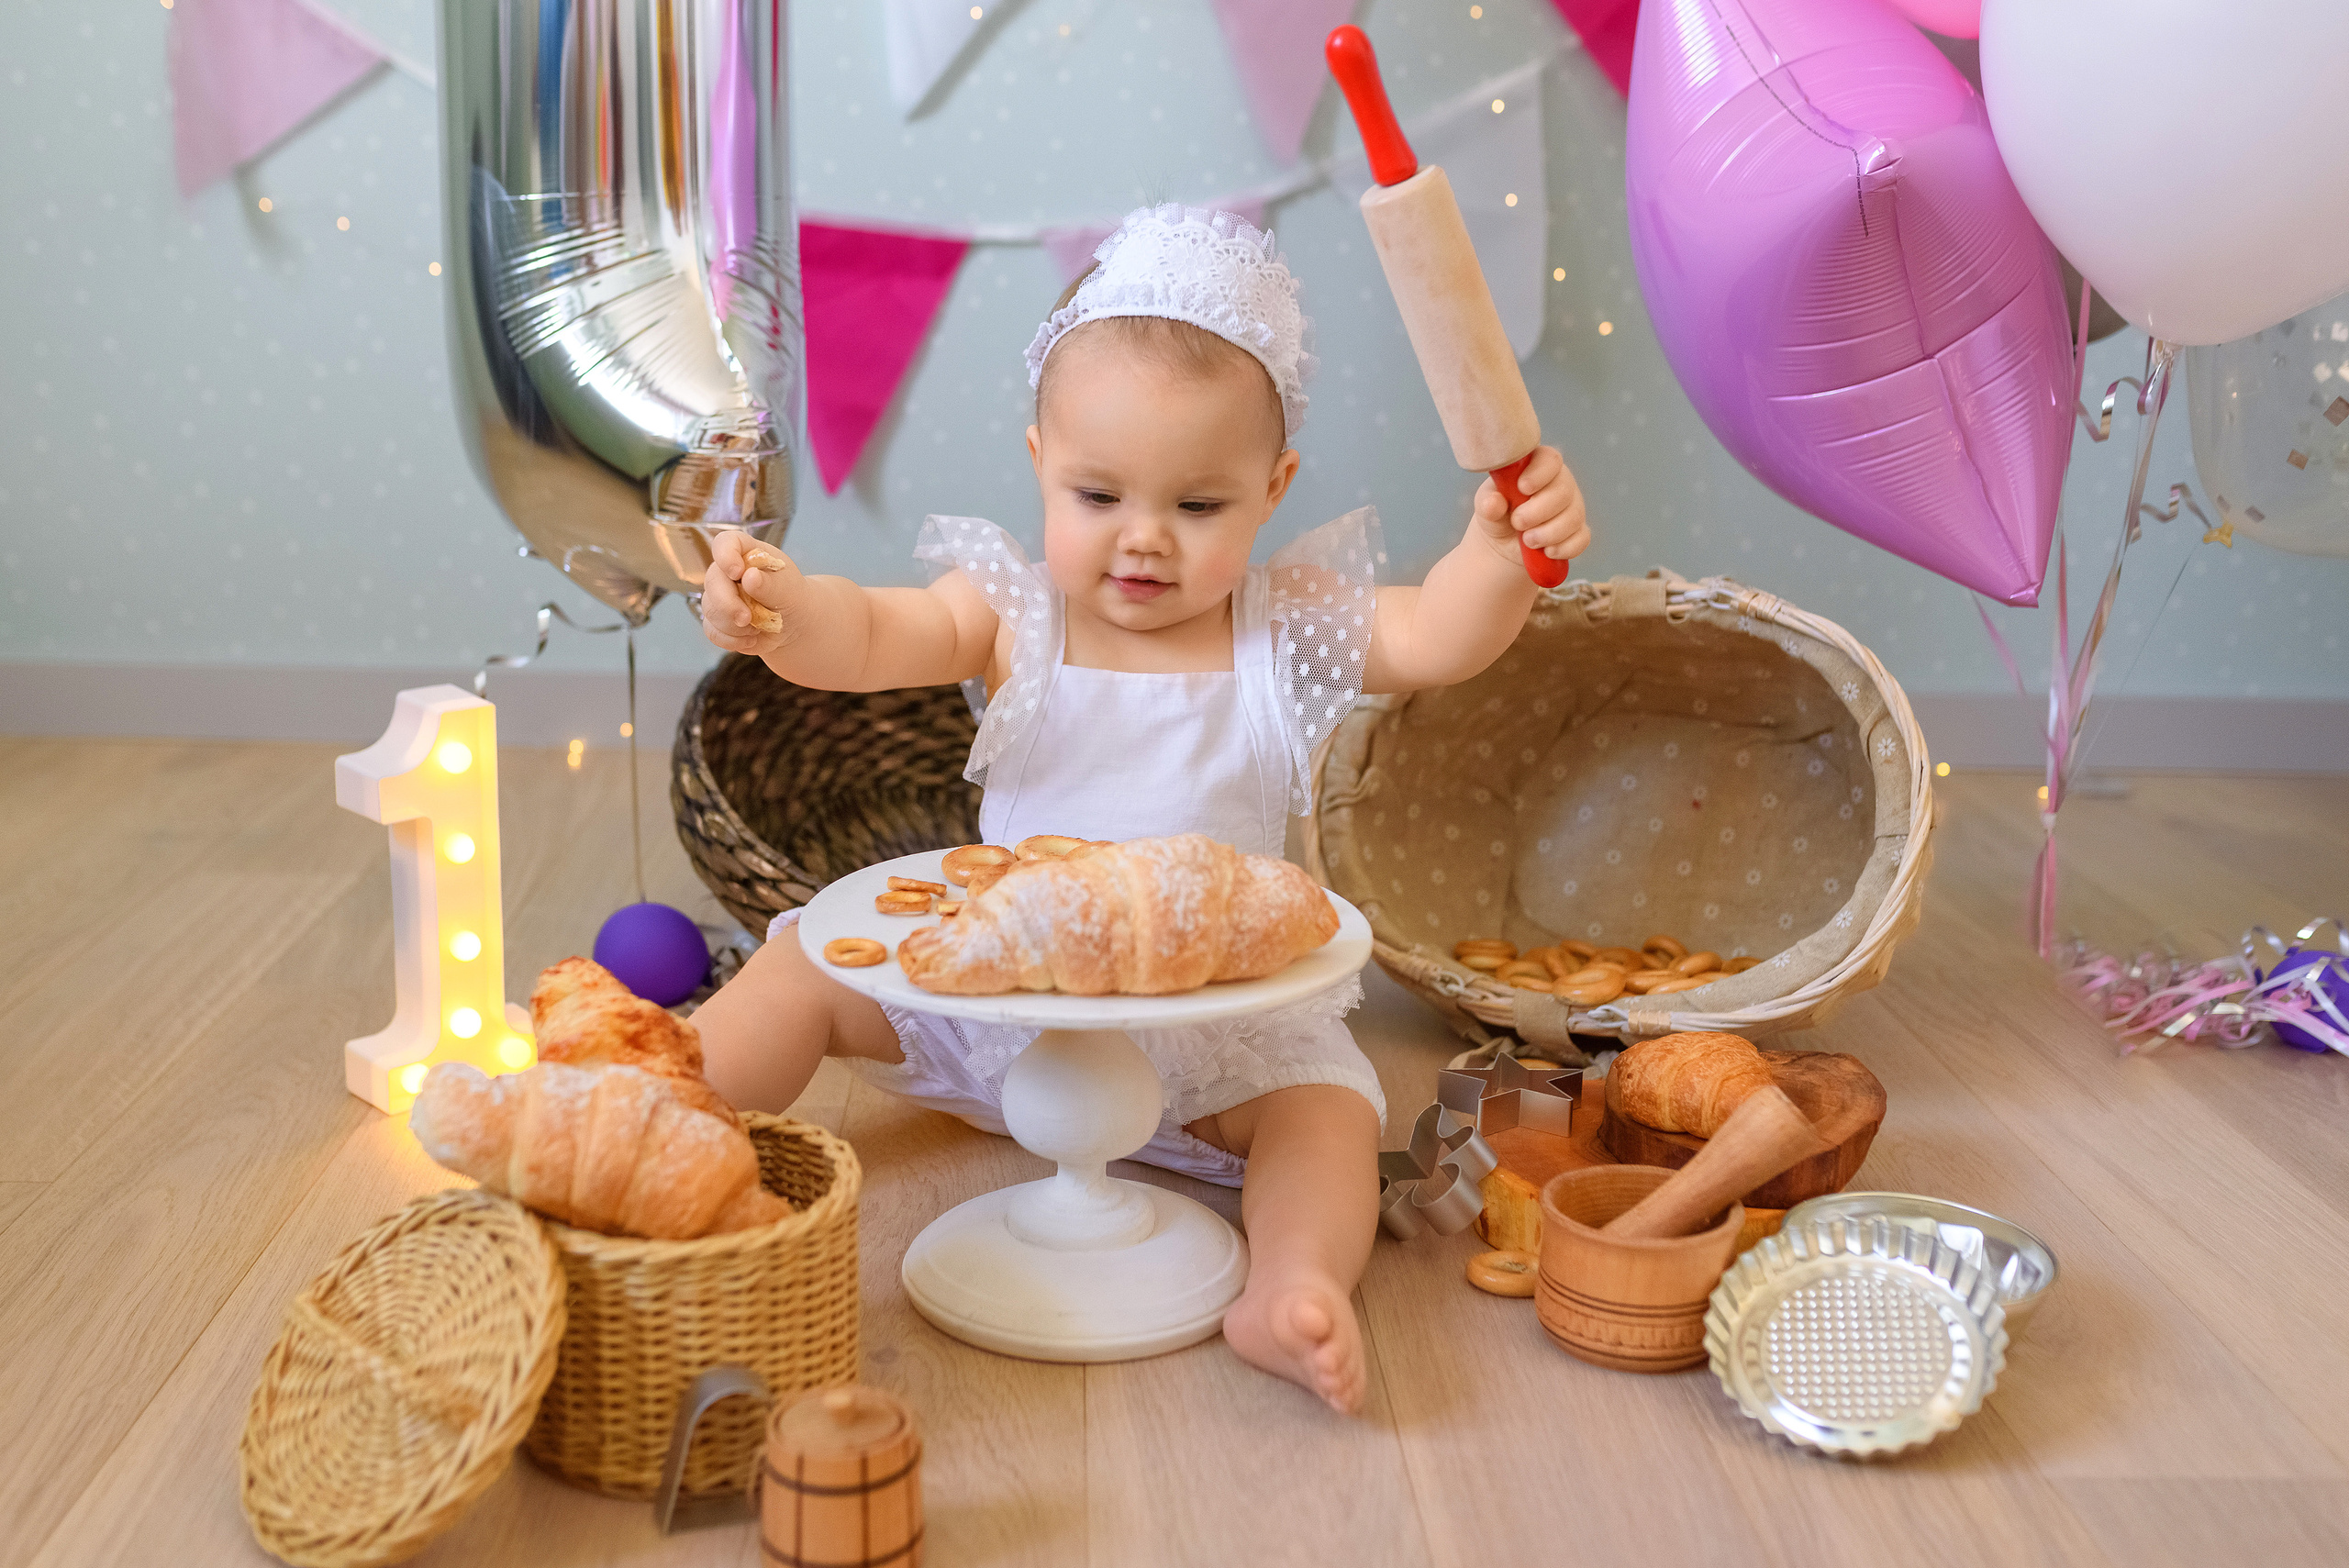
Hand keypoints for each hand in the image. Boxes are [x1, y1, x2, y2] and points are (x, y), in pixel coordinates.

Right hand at [700, 529, 800, 654]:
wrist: (794, 624)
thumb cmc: (792, 598)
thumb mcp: (789, 591)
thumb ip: (770, 584)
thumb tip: (749, 576)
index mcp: (747, 554)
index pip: (725, 543)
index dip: (725, 555)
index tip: (737, 572)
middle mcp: (727, 572)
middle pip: (712, 581)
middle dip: (727, 604)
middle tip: (747, 618)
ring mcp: (719, 596)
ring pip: (710, 610)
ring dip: (734, 625)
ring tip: (758, 628)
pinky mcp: (717, 620)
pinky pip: (712, 631)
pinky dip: (732, 640)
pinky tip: (751, 639)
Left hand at [1470, 445, 1588, 569]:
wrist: (1504, 541)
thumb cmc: (1497, 512)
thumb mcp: (1486, 504)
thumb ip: (1487, 502)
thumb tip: (1493, 503)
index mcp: (1539, 466)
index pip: (1550, 460)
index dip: (1539, 473)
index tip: (1522, 487)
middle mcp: (1561, 483)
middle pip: (1564, 491)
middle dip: (1539, 510)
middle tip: (1518, 523)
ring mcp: (1573, 507)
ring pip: (1573, 517)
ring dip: (1549, 533)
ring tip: (1527, 541)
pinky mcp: (1578, 532)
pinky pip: (1581, 539)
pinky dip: (1564, 548)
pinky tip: (1547, 552)